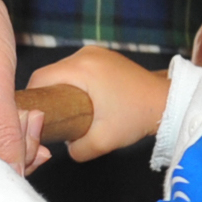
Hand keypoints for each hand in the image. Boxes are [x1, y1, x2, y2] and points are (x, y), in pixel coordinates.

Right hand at [26, 47, 168, 161]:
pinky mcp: (103, 56)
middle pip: (50, 74)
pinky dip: (75, 84)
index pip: (39, 79)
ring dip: (62, 90)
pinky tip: (82, 102)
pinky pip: (77, 69)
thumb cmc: (136, 117)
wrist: (167, 102)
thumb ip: (76, 149)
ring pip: (63, 71)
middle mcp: (85, 54)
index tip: (36, 119)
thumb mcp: (102, 141)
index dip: (33, 100)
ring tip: (69, 113)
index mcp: (81, 69)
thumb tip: (65, 147)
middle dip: (49, 97)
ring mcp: (95, 52)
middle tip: (54, 121)